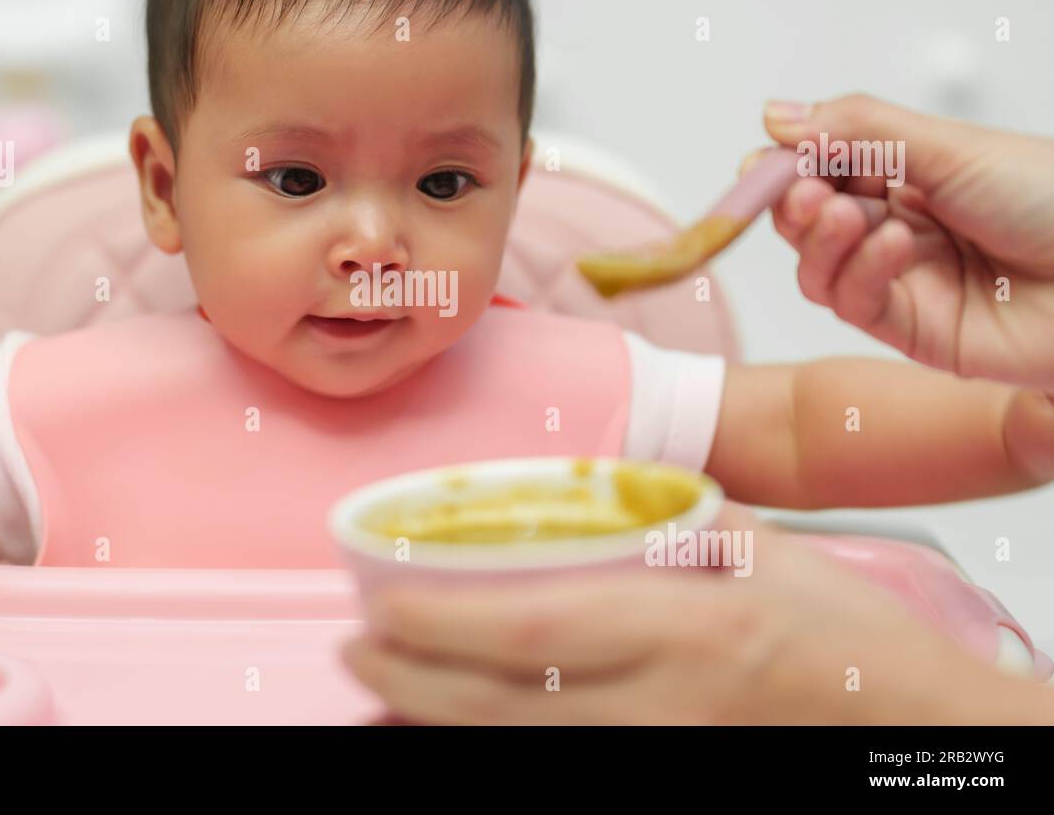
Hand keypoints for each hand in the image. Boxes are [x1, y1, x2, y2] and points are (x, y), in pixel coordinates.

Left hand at [342, 504, 1043, 723]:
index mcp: (689, 627)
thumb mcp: (763, 549)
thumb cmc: (847, 632)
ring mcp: (666, 753)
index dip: (447, 625)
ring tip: (381, 688)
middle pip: (511, 705)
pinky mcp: (670, 775)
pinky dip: (497, 746)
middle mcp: (666, 705)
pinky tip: (453, 725)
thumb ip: (669, 521)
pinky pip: (564, 766)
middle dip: (416, 683)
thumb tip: (587, 495)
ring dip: (440, 722)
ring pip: (525, 750)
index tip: (381, 604)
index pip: (540, 630)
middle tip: (353, 650)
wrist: (917, 727)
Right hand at [761, 94, 1053, 392]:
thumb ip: (859, 130)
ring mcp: (905, 281)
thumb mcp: (951, 147)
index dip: (787, 166)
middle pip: (811, 221)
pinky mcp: (914, 331)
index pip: (825, 168)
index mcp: (913, 176)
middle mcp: (901, 228)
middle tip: (799, 190)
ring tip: (845, 216)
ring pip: (820, 268)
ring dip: (820, 239)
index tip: (761, 158)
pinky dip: (859, 272)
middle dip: (795, 204)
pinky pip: (854, 304)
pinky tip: (891, 244)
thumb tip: (775, 114)